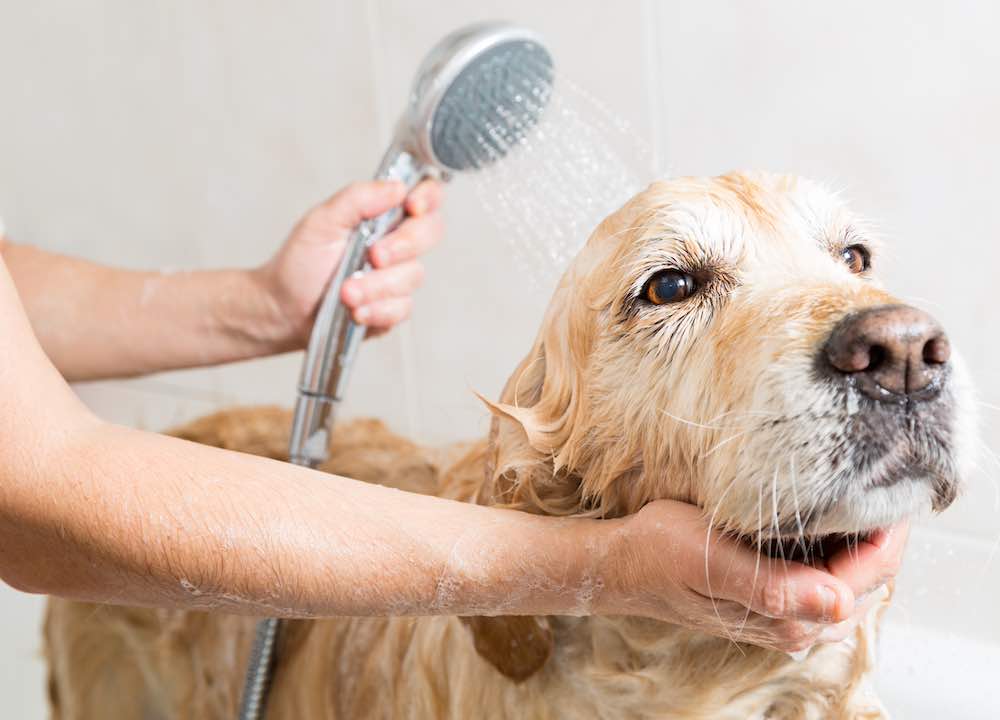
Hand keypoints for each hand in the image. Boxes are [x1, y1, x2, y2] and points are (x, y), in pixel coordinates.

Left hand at [257, 179, 443, 345]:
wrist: (284, 308)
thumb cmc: (301, 262)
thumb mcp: (322, 221)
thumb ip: (358, 199)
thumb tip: (397, 187)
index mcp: (384, 215)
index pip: (425, 196)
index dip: (428, 197)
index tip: (411, 206)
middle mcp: (398, 243)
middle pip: (431, 232)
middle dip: (403, 245)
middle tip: (373, 255)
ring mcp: (398, 276)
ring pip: (413, 276)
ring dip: (377, 286)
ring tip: (345, 292)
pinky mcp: (393, 308)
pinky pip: (402, 308)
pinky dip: (377, 310)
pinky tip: (355, 310)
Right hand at [594, 499, 906, 652]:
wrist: (623, 564)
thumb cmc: (660, 553)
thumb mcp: (711, 559)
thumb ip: (775, 586)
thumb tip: (839, 603)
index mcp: (786, 616)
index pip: (868, 575)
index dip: (889, 532)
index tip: (897, 486)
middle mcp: (794, 624)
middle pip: (867, 580)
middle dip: (881, 535)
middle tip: (884, 480)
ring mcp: (784, 615)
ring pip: (850, 579)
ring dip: (862, 542)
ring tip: (864, 494)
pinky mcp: (773, 601)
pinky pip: (826, 577)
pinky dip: (838, 548)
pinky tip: (828, 518)